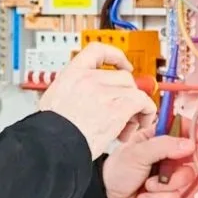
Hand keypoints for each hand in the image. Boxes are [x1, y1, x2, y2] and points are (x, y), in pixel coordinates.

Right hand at [37, 42, 157, 158]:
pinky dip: (146, 112)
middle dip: (127, 94)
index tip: (124, 65)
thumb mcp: (54, 100)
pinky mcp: (117, 107)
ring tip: (128, 126)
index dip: (115, 56)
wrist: (52, 146)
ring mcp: (104, 92)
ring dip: (136, 108)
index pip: (97, 50)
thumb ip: (72, 93)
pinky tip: (139, 125)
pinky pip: (142, 102)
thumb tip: (84, 99)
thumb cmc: (51, 133)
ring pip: (133, 90)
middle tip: (123, 113)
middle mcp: (89, 79)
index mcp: (71, 74)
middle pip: (122, 76)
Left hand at [101, 126, 197, 197]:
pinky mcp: (167, 196)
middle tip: (178, 167)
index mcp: (157, 140)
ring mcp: (168, 178)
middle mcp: (166, 157)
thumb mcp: (137, 153)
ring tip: (146, 186)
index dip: (193, 134)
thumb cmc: (115, 172)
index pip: (182, 131)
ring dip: (164, 185)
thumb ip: (163, 145)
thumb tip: (188, 144)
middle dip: (183, 165)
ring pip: (185, 179)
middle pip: (191, 157)